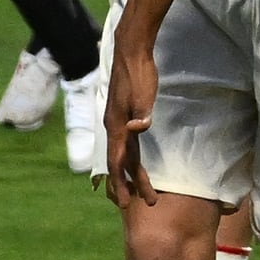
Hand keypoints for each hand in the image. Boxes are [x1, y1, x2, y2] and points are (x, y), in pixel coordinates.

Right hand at [103, 33, 158, 204]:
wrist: (132, 54)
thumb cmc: (139, 74)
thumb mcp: (143, 94)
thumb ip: (141, 112)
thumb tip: (138, 128)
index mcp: (117, 126)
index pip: (118, 161)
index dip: (122, 182)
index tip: (126, 201)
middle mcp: (115, 128)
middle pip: (122, 163)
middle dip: (130, 185)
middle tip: (141, 205)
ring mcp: (120, 124)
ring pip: (125, 156)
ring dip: (133, 175)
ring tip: (144, 193)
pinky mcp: (126, 118)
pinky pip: (128, 146)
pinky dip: (132, 160)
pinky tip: (136, 167)